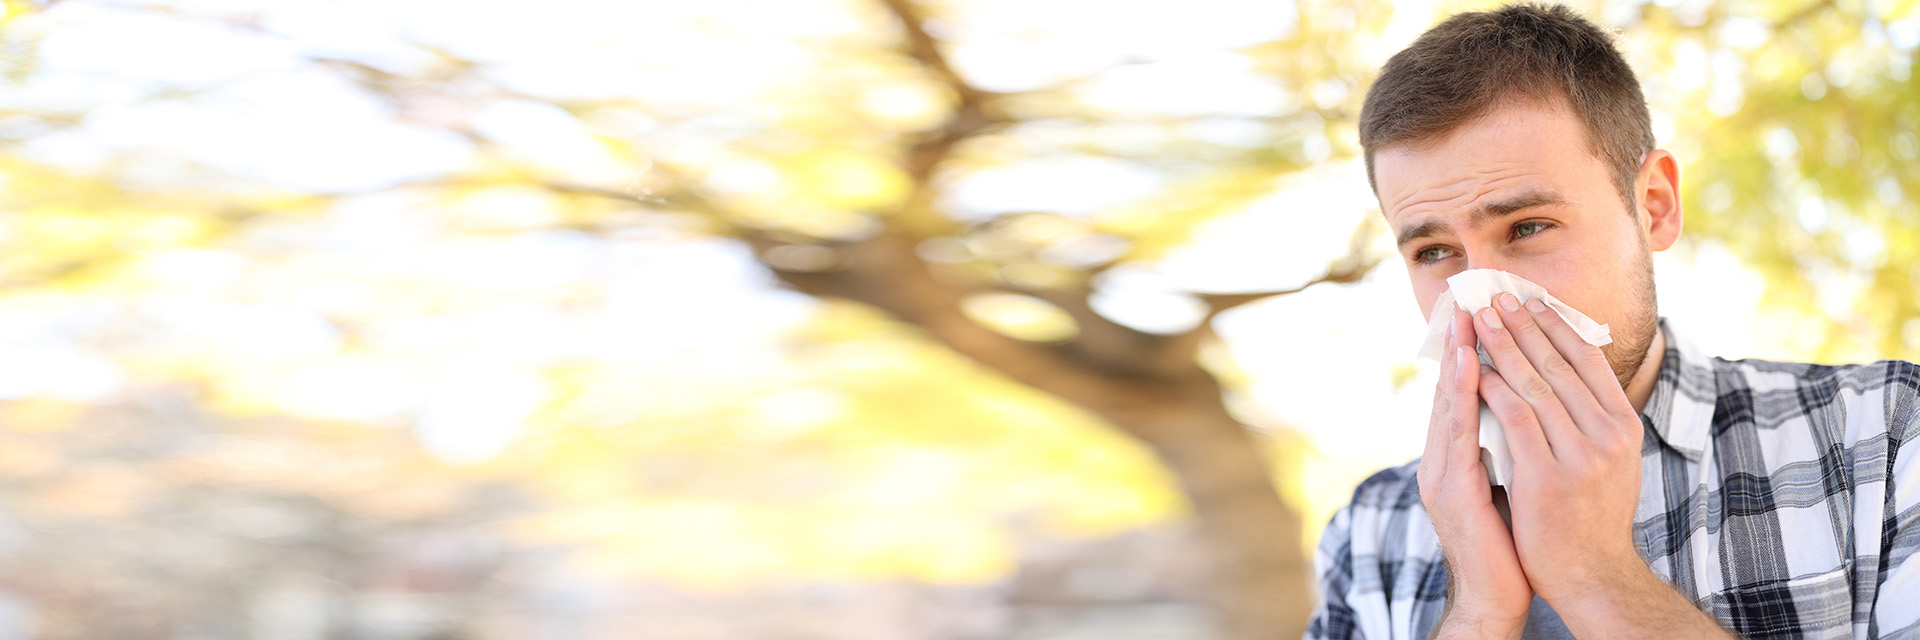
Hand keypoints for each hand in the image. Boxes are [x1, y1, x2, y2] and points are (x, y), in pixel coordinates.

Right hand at [1418, 307, 1530, 636]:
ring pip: (1449, 404)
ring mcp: (1442, 474)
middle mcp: (1442, 459)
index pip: (1463, 393)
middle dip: (1459, 342)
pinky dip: (1463, 396)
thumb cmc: (1511, 543)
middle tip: (1467, 297)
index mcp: (1457, 457)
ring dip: (1458, 359)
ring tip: (1467, 318)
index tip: (1480, 310)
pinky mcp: (1451, 491)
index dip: (1469, 351)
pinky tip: (1472, 369)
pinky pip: (1458, 433)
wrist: (1497, 597)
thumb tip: (1527, 410)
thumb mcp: (1510, 483)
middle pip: (1449, 390)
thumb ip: (1509, 446)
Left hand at [1471, 292, 1644, 603]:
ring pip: (1535, 384)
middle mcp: (1609, 435)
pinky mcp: (1549, 475)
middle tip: (1496, 294)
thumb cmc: (1590, 515)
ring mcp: (1581, 455)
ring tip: (1481, 318)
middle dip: (1524, 324)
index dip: (1556, 325)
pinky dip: (1493, 388)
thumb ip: (1592, 418)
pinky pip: (1516, 418)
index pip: (1589, 360)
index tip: (1531, 298)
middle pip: (1559, 363)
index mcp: (1624, 425)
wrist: (1591, 574)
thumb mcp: (1607, 459)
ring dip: (1504, 345)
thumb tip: (1572, 370)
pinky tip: (1473, 369)